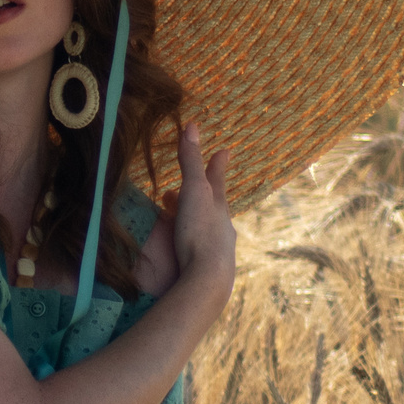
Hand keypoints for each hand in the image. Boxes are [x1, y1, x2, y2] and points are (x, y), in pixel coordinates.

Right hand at [168, 123, 234, 305]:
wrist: (208, 278)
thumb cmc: (200, 232)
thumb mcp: (194, 191)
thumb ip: (191, 161)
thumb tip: (192, 125)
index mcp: (218, 206)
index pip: (216, 180)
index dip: (217, 165)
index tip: (224, 151)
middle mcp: (222, 226)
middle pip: (211, 204)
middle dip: (200, 193)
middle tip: (187, 186)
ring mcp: (216, 249)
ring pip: (206, 227)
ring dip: (193, 218)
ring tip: (179, 216)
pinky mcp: (206, 269)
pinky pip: (198, 248)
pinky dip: (189, 240)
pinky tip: (185, 248)